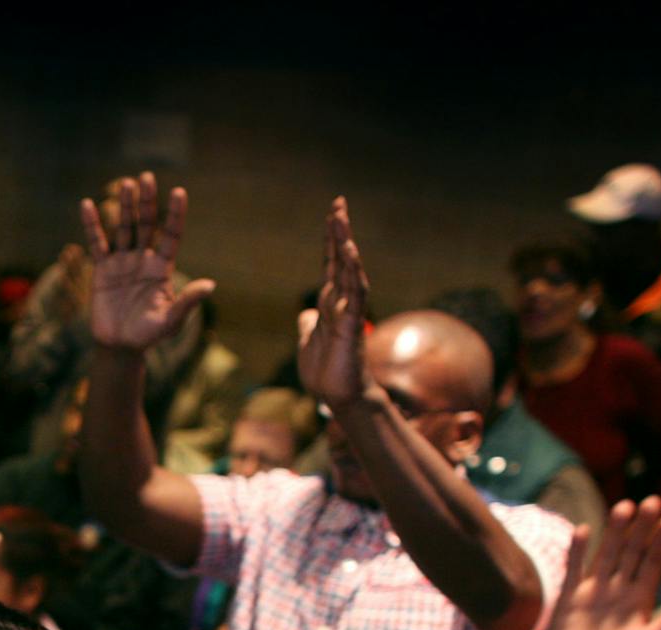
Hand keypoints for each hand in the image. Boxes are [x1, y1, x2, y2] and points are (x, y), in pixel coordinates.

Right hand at [78, 173, 215, 352]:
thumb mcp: (170, 321)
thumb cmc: (148, 335)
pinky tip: (86, 204)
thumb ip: (187, 302)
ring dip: (124, 207)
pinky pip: (96, 243)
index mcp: (162, 268)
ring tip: (127, 184)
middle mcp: (143, 259)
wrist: (120, 346)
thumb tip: (210, 285)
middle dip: (147, 202)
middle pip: (146, 224)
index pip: (171, 235)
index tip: (179, 192)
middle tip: (147, 177)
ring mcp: (122, 262)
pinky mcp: (102, 269)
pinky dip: (91, 225)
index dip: (175, 215)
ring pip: (123, 228)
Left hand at [294, 198, 371, 409]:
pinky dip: (353, 271)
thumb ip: (308, 324)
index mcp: (329, 303)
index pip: (330, 263)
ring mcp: (348, 311)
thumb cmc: (326, 371)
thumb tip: (305, 314)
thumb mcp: (309, 341)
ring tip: (341, 219)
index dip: (330, 240)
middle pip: (341, 259)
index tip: (332, 214)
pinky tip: (350, 252)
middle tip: (338, 204)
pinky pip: (355, 293)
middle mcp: (341, 302)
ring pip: (349, 271)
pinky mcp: (351, 324)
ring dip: (345, 245)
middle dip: (339, 232)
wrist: (337, 396)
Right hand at [543, 498, 660, 629]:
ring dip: (614, 531)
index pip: (654, 561)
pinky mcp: (569, 596)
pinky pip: (574, 568)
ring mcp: (594, 589)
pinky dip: (578, 550)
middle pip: (632, 551)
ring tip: (625, 506)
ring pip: (606, 554)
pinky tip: (584, 530)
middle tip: (653, 500)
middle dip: (642, 527)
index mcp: (641, 598)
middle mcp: (619, 588)